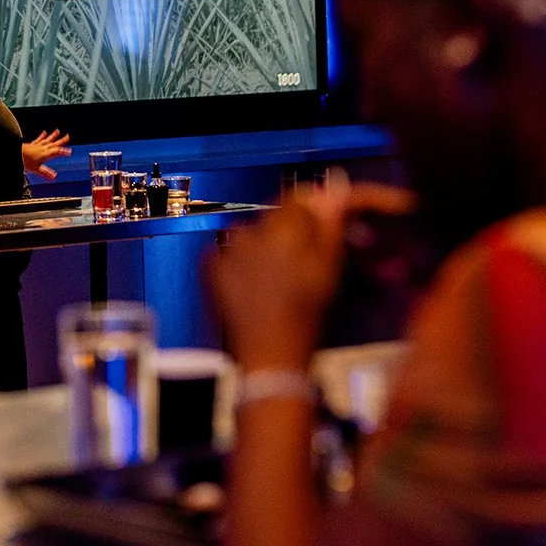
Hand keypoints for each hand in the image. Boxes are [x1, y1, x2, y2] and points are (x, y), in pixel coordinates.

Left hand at [22, 129, 71, 179]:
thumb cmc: (24, 161)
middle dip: (61, 141)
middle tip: (67, 136)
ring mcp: (37, 145)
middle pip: (53, 144)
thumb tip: (54, 177)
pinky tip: (44, 132)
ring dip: (53, 136)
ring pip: (47, 140)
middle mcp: (42, 148)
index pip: (56, 152)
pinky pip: (39, 139)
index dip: (63, 152)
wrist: (15, 153)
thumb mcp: (36, 169)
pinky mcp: (32, 144)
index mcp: (45, 154)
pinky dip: (42, 136)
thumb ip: (45, 172)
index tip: (69, 151)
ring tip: (57, 131)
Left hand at [205, 176, 415, 370]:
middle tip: (306, 258)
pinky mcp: (210, 267)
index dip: (315, 209)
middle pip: (275, 215)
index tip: (325, 227)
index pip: (298, 197)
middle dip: (292, 229)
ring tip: (281, 275)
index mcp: (280, 226)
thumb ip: (329, 224)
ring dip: (267, 244)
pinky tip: (257, 284)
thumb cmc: (307, 313)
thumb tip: (334, 190)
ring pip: (253, 233)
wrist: (270, 355)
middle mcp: (248, 229)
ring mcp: (225, 249)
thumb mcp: (329, 269)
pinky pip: (231, 253)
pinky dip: (244, 261)